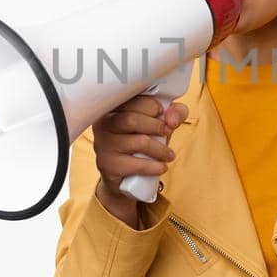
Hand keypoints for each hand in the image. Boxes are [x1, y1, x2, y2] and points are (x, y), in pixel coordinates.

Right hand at [91, 95, 189, 226]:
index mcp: (112, 108)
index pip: (129, 99)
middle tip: (167, 133)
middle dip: (156, 126)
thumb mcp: (160, 124)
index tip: (161, 113)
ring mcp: (102, 145)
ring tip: (168, 155)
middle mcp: (103, 124)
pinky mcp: (107, 164)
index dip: (151, 105)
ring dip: (160, 149)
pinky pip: (135, 164)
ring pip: (137, 142)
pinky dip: (153, 166)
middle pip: (131, 119)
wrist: (125, 177)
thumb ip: (174, 113)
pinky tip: (161, 166)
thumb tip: (172, 119)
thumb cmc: (142, 143)